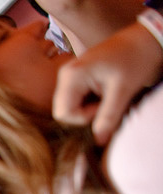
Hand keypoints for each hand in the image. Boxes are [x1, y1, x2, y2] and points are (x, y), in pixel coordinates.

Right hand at [53, 22, 162, 144]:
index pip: (64, 114)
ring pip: (69, 106)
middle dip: (84, 114)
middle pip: (63, 111)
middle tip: (106, 102)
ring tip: (107, 97)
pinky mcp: (76, 77)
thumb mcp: (123, 90)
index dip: (84, 118)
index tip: (105, 106)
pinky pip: (75, 99)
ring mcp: (69, 75)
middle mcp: (65, 75)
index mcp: (72, 76)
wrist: (144, 39)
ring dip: (87, 109)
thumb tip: (99, 141)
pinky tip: (103, 93)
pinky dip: (88, 103)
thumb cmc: (135, 59)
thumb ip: (108, 117)